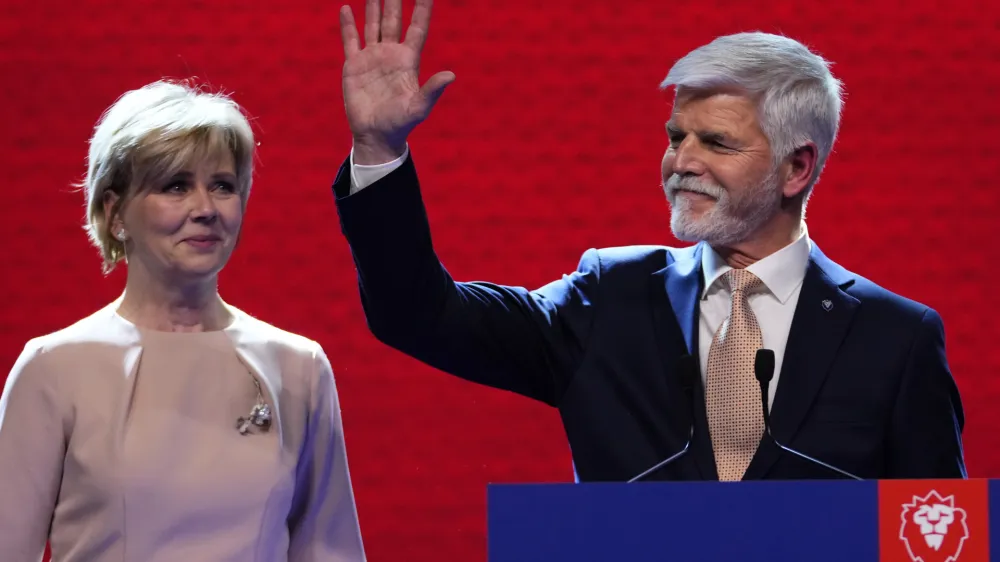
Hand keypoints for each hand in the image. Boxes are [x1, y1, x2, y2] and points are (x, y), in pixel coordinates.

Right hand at [340, 0, 454, 163]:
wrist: (376, 136)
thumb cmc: (400, 123)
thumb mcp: (419, 108)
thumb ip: (433, 90)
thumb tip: (451, 75)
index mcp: (408, 60)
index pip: (417, 27)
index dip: (422, 8)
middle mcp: (391, 54)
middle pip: (394, 19)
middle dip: (394, 0)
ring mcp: (372, 58)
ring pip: (373, 24)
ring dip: (373, 6)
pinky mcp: (354, 66)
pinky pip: (351, 40)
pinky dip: (348, 25)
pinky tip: (347, 9)